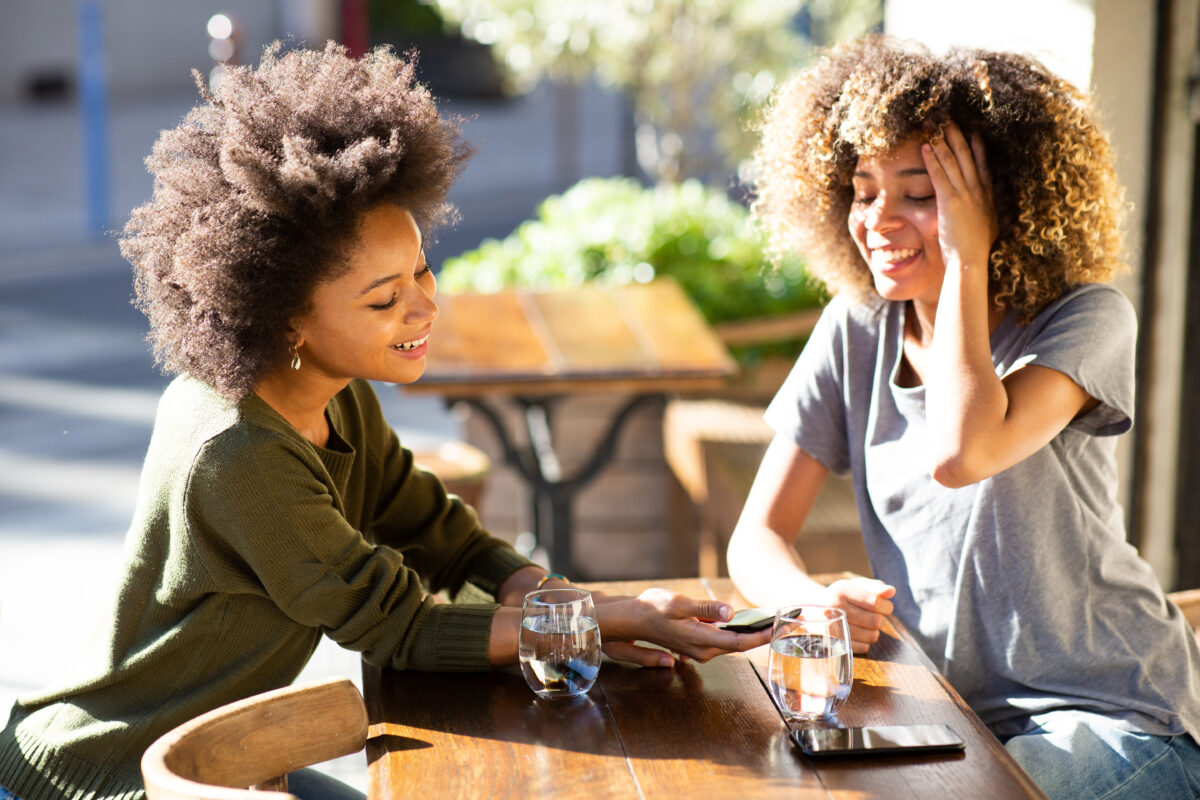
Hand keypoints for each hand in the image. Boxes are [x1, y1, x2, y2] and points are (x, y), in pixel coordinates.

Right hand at [596, 588, 772, 666]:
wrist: (632, 619)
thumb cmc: (653, 609)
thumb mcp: (678, 603)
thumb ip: (705, 608)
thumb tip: (729, 612)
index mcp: (701, 640)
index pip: (741, 642)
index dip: (763, 635)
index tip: (783, 626)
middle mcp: (704, 650)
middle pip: (741, 644)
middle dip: (764, 634)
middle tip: (789, 622)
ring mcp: (701, 648)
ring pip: (734, 642)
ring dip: (754, 633)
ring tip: (775, 620)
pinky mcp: (698, 642)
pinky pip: (725, 639)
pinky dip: (740, 631)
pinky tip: (751, 621)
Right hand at [821, 578, 895, 653]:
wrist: (815, 609)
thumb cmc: (843, 596)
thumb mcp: (857, 586)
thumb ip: (876, 587)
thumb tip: (891, 591)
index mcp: (841, 590)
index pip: (876, 602)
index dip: (886, 606)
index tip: (884, 606)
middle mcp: (834, 607)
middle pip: (875, 621)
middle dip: (881, 619)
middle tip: (874, 616)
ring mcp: (832, 626)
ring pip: (872, 636)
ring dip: (874, 631)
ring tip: (865, 624)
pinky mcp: (833, 643)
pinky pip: (863, 647)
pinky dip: (865, 641)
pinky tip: (858, 633)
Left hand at [922, 121, 997, 272]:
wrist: (971, 260)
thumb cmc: (976, 249)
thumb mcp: (987, 226)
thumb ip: (984, 213)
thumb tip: (986, 212)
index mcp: (987, 194)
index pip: (982, 163)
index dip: (976, 145)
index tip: (971, 130)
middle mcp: (977, 189)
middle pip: (966, 154)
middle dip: (955, 134)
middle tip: (946, 117)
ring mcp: (965, 193)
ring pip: (952, 159)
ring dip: (940, 140)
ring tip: (931, 124)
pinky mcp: (949, 201)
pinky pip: (939, 174)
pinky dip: (932, 159)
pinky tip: (924, 147)